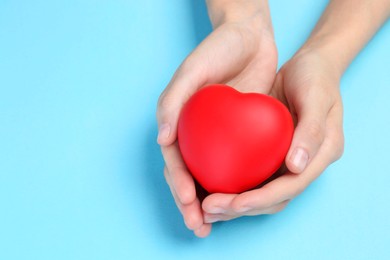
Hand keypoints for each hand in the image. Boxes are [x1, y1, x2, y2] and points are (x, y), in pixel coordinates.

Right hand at [156, 2, 276, 237]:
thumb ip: (172, 101)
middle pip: (191, 176)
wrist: (249, 37)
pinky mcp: (241, 136)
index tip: (190, 204)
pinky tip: (242, 200)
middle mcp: (196, 135)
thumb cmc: (217, 49)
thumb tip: (162, 138)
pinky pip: (236, 165)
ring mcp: (218, 138)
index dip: (179, 185)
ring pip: (211, 177)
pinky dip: (236, 185)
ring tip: (214, 226)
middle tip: (200, 228)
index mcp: (180, 123)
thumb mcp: (191, 70)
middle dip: (192, 205)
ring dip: (212, 203)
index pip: (176, 162)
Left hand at [202, 48, 344, 222]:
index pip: (290, 188)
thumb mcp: (317, 97)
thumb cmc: (315, 79)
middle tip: (209, 208)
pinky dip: (232, 186)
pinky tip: (208, 186)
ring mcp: (287, 162)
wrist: (309, 67)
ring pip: (260, 194)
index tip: (234, 203)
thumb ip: (311, 130)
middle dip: (241, 208)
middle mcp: (304, 165)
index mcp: (321, 156)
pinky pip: (251, 176)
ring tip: (204, 207)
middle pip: (272, 199)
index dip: (262, 199)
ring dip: (233, 204)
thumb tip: (296, 167)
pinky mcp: (271, 155)